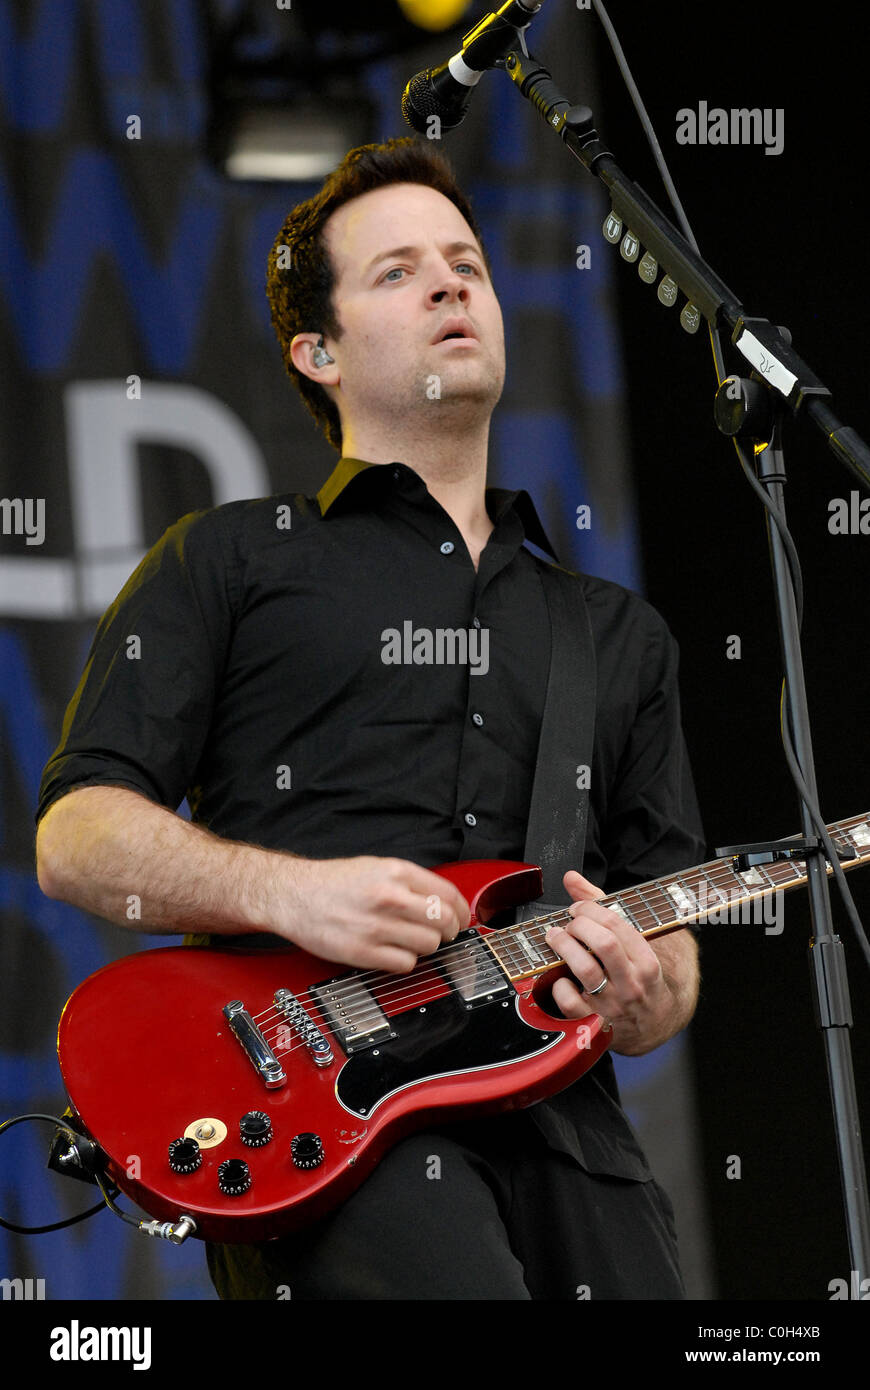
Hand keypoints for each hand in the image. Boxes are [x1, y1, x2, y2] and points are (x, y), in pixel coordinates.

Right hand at [278, 855, 469, 972]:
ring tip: (410, 941)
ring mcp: (377, 925)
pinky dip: (404, 962)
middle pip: (444, 921)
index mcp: (396, 872)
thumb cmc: (333, 883)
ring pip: (429, 945)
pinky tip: (392, 952)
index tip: (460, 918)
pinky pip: (405, 964)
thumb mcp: (376, 867)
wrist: (294, 896)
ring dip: (425, 946)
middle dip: (448, 931)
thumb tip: (443, 901)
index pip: (448, 894)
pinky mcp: (364, 952)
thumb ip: (410, 882)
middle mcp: (390, 897)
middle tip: (441, 934)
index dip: (461, 911)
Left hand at [544, 869, 697, 1054]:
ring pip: (585, 969)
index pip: (617, 925)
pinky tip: (559, 976)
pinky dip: (559, 986)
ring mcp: (613, 1005)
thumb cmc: (640, 977)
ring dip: (563, 947)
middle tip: (568, 924)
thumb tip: (571, 878)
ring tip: (555, 938)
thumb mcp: (634, 944)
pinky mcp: (594, 1023)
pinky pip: (570, 1002)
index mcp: (646, 962)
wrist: (655, 1025)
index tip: (578, 909)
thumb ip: (602, 907)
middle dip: (578, 926)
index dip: (590, 910)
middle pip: (603, 944)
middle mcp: (632, 983)